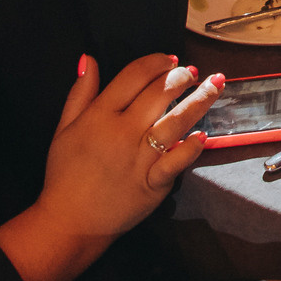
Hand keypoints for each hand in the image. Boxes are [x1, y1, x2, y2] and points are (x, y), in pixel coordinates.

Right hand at [0, 53, 224, 280]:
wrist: (70, 221)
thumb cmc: (66, 173)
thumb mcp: (64, 128)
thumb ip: (80, 92)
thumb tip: (89, 58)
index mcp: (100, 115)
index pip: (134, 76)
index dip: (157, 62)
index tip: (171, 59)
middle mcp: (123, 132)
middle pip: (159, 94)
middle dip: (181, 77)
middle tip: (192, 72)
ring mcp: (140, 158)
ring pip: (175, 122)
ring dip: (199, 100)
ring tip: (216, 85)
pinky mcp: (153, 183)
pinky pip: (177, 160)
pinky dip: (191, 147)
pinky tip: (203, 134)